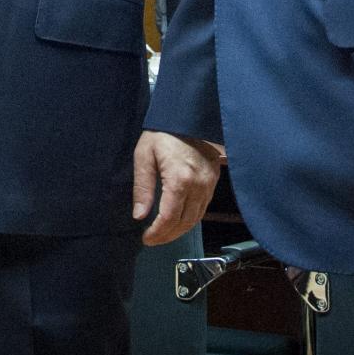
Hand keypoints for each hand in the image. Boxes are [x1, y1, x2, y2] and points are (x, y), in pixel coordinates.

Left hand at [132, 130, 220, 245]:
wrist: (187, 115)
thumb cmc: (161, 134)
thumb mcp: (144, 156)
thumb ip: (142, 187)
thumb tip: (139, 216)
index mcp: (180, 179)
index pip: (169, 218)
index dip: (157, 233)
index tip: (145, 238)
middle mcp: (199, 185)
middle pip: (185, 222)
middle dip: (168, 235)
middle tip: (153, 239)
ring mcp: (209, 183)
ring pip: (196, 218)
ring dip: (180, 230)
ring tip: (164, 234)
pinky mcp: (214, 179)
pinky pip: (203, 207)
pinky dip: (191, 218)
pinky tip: (179, 220)